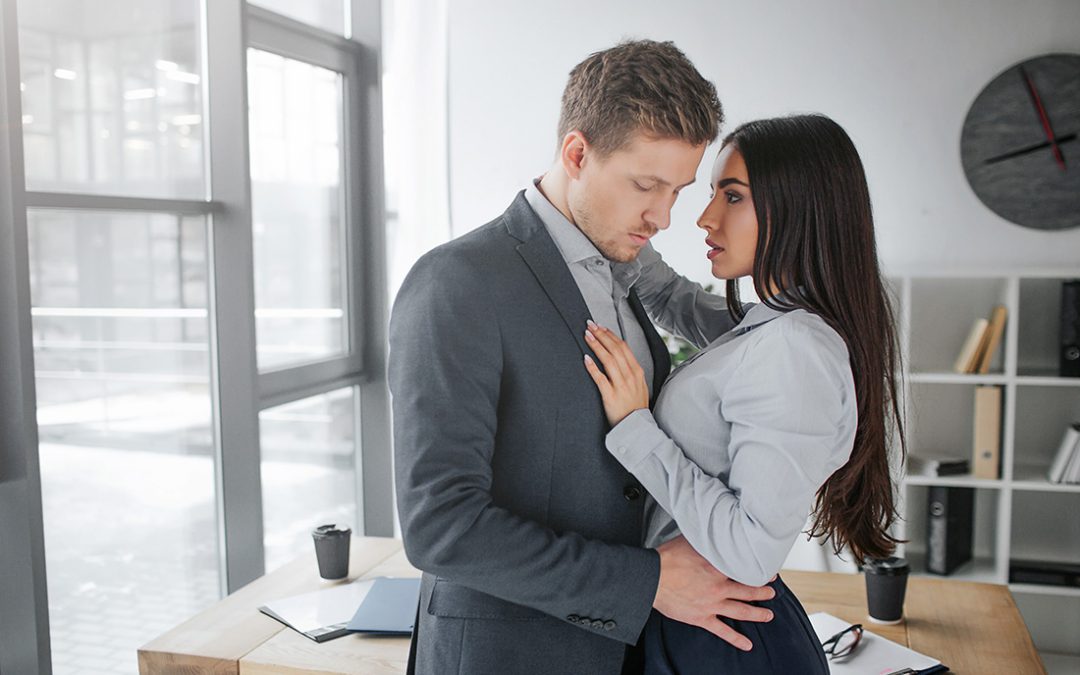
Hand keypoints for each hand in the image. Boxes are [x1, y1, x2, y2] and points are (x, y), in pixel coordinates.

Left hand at [583, 321, 649, 425]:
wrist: (637, 427)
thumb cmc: (635, 407)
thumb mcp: (639, 385)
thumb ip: (630, 370)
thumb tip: (618, 356)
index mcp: (637, 371)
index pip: (623, 347)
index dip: (611, 335)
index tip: (601, 327)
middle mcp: (630, 376)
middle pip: (615, 349)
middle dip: (601, 335)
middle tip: (590, 325)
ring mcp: (621, 385)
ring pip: (608, 360)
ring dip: (596, 345)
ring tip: (587, 336)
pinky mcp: (611, 396)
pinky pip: (600, 378)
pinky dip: (593, 367)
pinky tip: (586, 358)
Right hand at [653, 536, 774, 651]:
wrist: (652, 578)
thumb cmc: (667, 558)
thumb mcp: (690, 541)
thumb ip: (705, 539)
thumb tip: (713, 528)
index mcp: (717, 568)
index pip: (744, 569)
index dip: (759, 570)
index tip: (769, 571)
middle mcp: (718, 587)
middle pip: (748, 591)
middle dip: (763, 592)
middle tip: (772, 592)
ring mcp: (711, 604)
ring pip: (741, 611)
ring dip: (757, 613)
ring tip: (768, 614)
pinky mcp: (702, 617)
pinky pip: (722, 630)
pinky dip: (736, 638)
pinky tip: (747, 644)